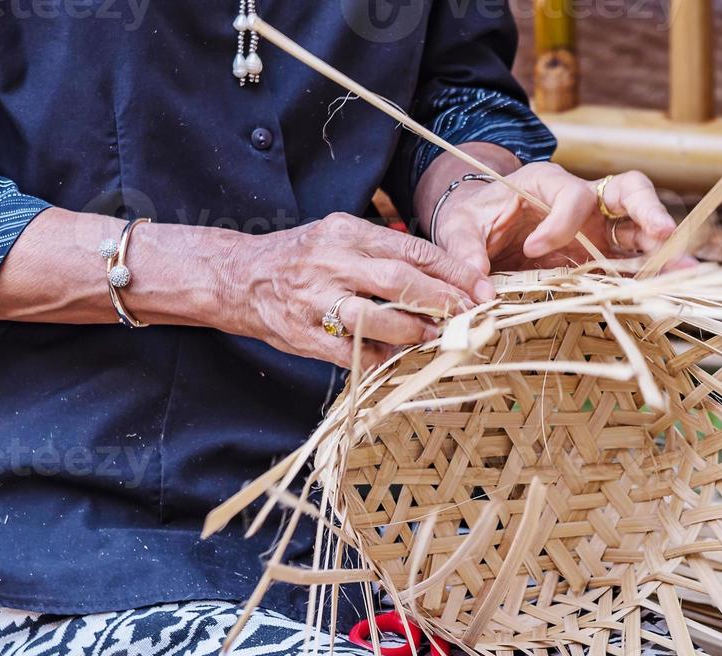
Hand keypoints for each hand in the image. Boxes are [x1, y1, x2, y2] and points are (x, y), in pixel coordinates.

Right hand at [225, 212, 488, 367]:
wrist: (238, 277)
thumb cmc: (304, 258)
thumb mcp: (342, 237)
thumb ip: (386, 252)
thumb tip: (447, 276)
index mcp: (346, 233)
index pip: (413, 251)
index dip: (454, 273)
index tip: (483, 289)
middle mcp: (331, 263)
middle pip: (399, 282)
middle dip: (443, 301)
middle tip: (470, 315)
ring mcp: (314, 301)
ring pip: (373, 319)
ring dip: (413, 331)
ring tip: (435, 336)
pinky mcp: (302, 334)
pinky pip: (349, 352)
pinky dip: (378, 356)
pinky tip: (396, 356)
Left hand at [430, 163, 690, 273]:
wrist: (481, 227)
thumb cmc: (473, 216)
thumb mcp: (458, 226)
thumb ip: (464, 249)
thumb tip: (477, 285)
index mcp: (549, 183)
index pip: (572, 194)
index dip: (559, 223)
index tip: (532, 250)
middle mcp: (584, 202)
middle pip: (630, 192)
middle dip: (648, 211)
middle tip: (662, 233)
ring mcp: (600, 231)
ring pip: (642, 232)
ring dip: (664, 252)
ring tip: (686, 273)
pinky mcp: (604, 258)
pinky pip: (634, 265)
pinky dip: (651, 279)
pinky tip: (670, 294)